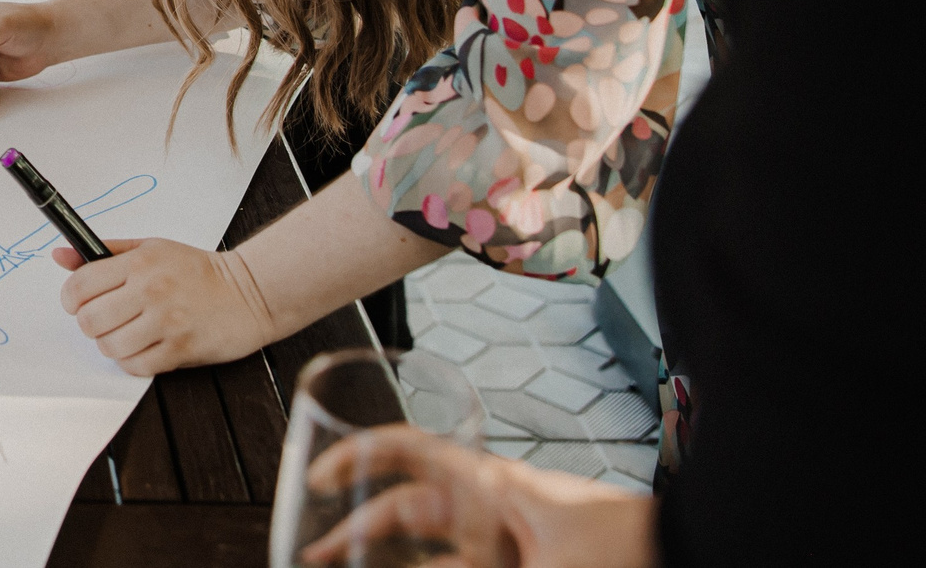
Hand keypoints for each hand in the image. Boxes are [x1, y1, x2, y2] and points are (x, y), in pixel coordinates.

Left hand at [57, 239, 276, 374]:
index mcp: (139, 263)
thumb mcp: (150, 248)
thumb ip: (104, 252)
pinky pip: (136, 366)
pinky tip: (144, 348)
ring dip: (112, 345)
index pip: (80, 285)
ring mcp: (166, 321)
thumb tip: (61, 254)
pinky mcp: (181, 348)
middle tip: (105, 321)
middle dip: (90, 325)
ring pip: (110, 346)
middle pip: (90, 320)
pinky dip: (133, 361)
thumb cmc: (196, 271)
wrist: (249, 292)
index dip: (70, 299)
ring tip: (127, 334)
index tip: (77, 303)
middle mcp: (150, 290)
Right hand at [301, 426, 656, 567]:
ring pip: (434, 548)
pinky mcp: (527, 565)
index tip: (318, 474)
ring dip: (393, 558)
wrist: (688, 553)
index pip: (407, 448)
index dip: (356, 454)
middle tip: (319, 553)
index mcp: (488, 483)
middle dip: (357, 527)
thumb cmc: (626, 546)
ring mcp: (509, 540)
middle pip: (407, 507)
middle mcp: (492, 507)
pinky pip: (464, 567)